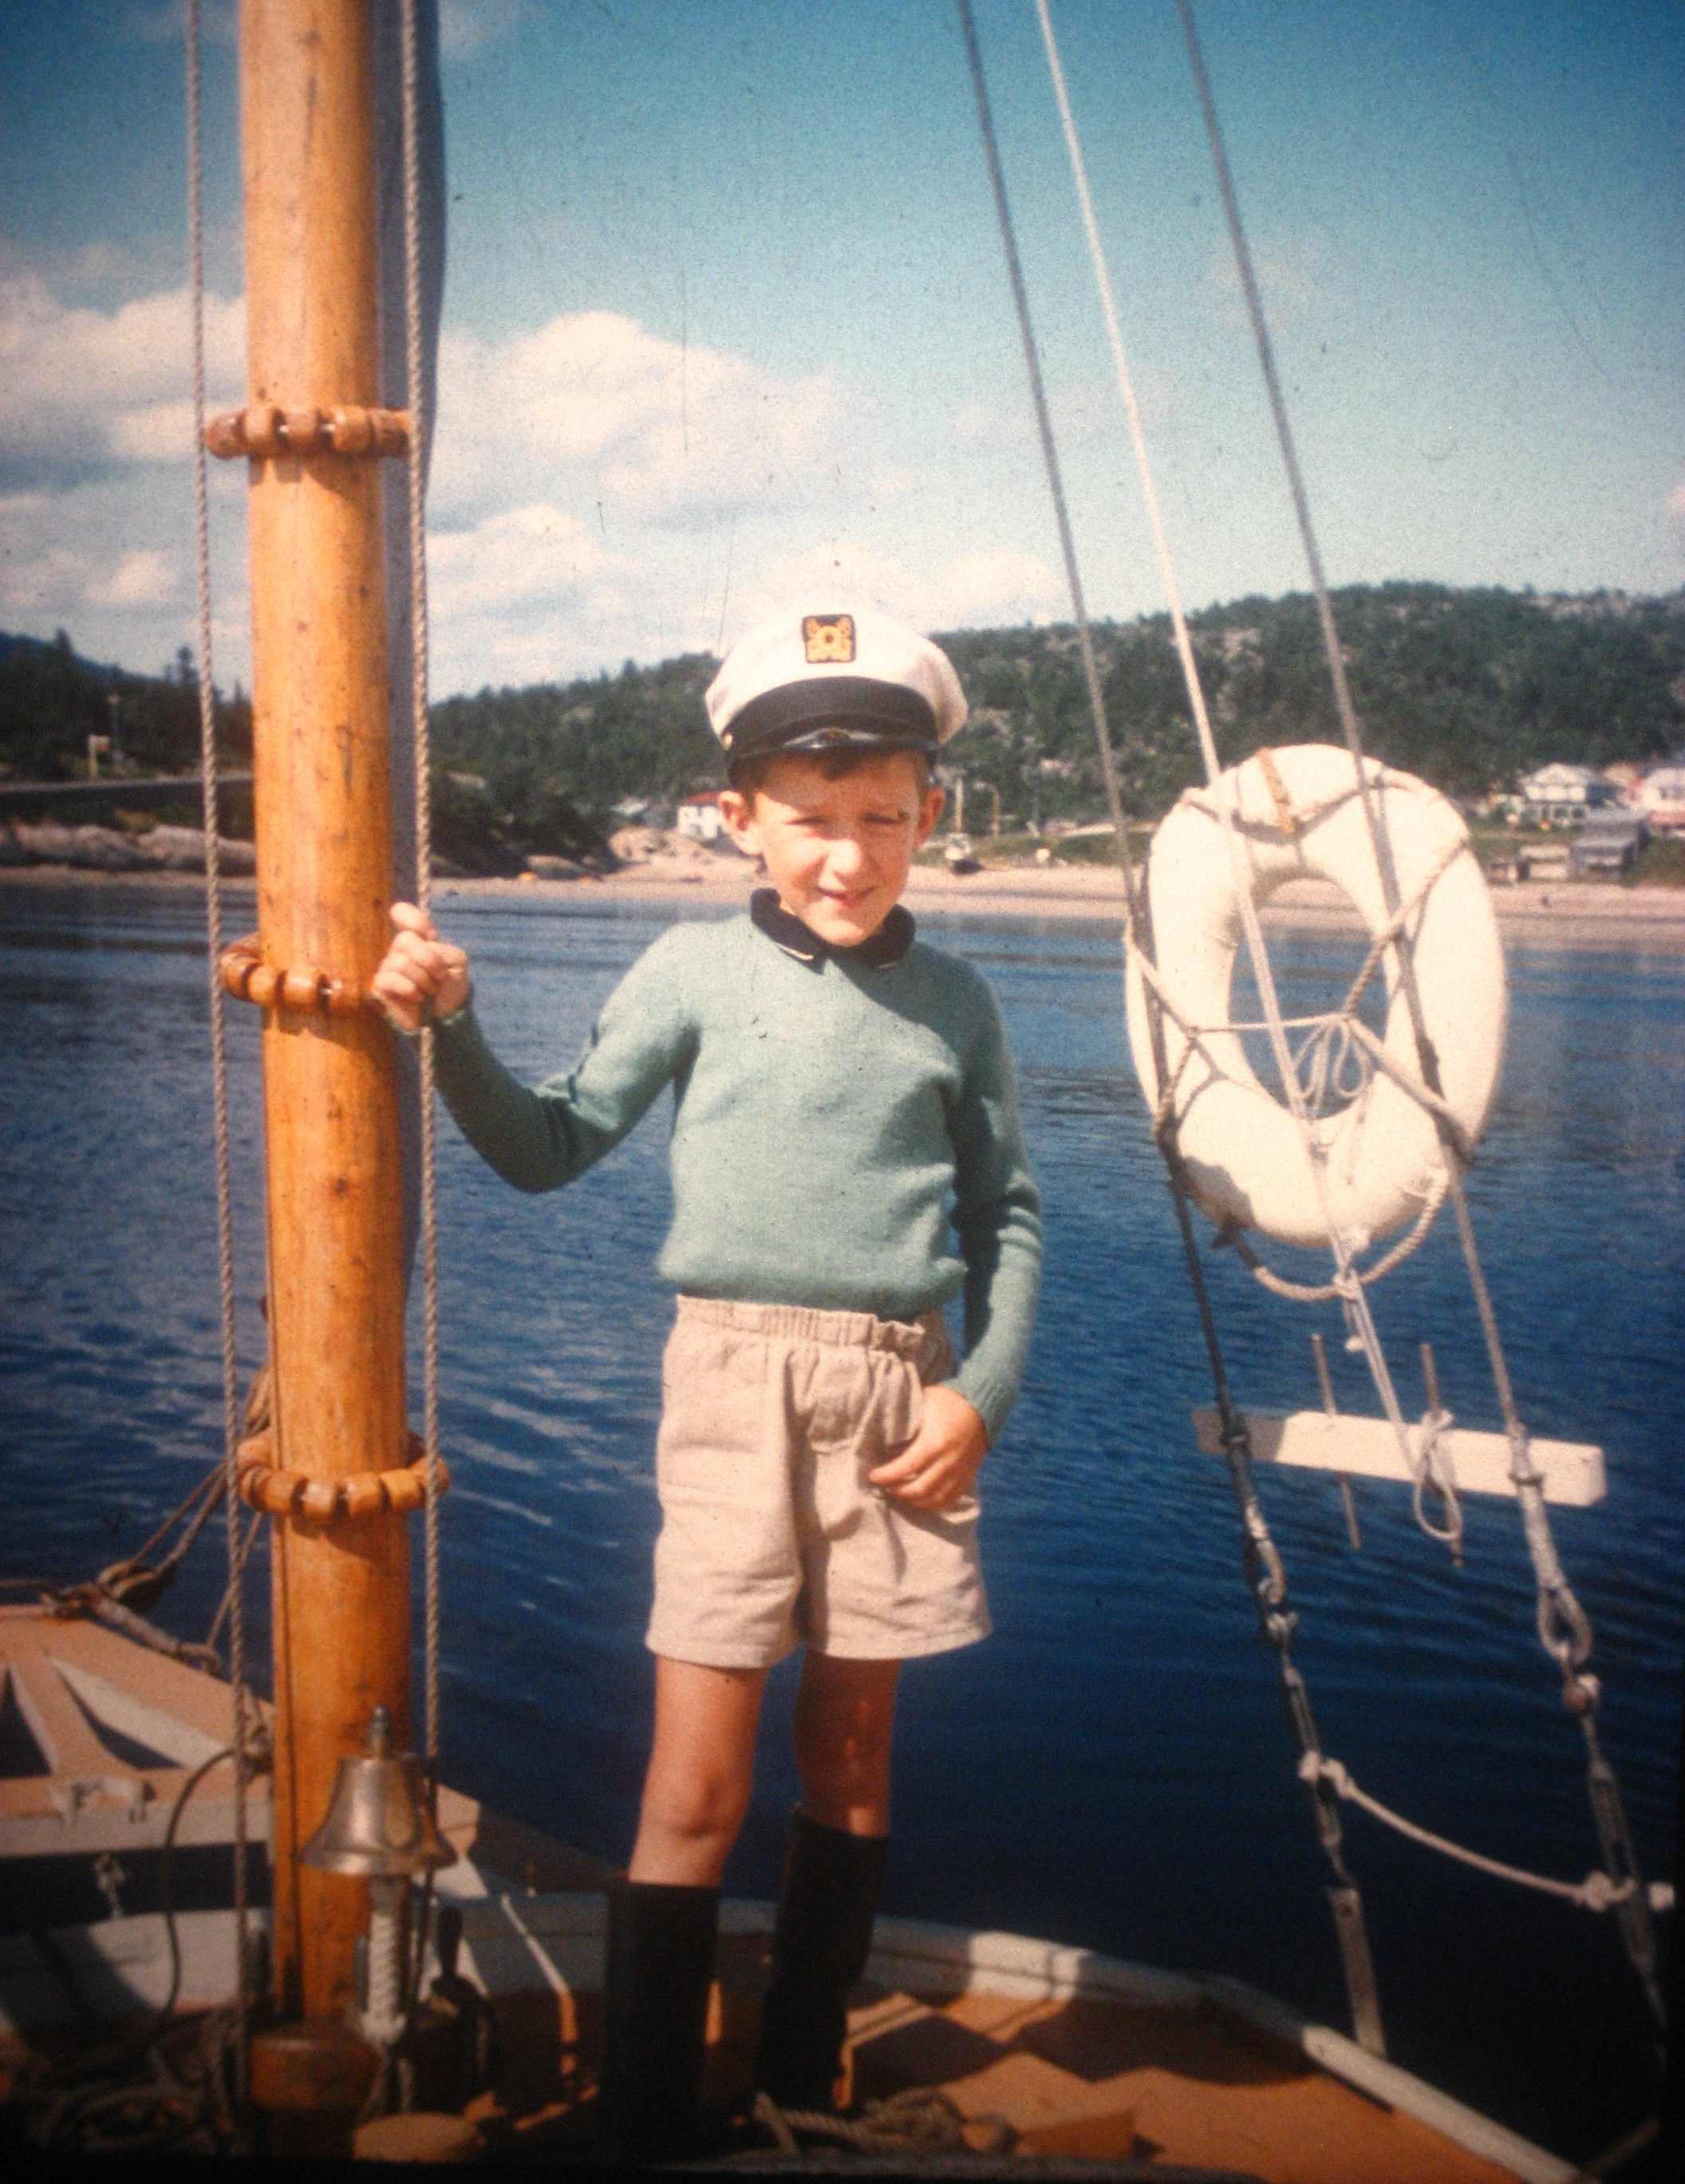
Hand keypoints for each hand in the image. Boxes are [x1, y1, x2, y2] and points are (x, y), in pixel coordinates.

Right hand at [371, 902, 470, 1033]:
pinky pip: (390, 979)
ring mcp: (388, 967)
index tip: (430, 936)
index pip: (401, 912)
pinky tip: (418, 997)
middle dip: (428, 960)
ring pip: (400, 962)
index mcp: (418, 939)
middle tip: (439, 976)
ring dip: (423, 979)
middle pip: (404, 940)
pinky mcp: (381, 986)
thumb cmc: (451, 985)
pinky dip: (410, 989)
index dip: (412, 919)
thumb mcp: (457, 962)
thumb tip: (422, 949)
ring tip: (430, 990)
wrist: (448, 1014)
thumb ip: (443, 949)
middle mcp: (400, 950)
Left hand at [867, 1384, 987, 1510]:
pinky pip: (951, 1499)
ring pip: (935, 1499)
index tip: (872, 1476)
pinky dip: (934, 1503)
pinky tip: (921, 1500)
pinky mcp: (969, 1475)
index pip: (906, 1467)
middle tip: (885, 1486)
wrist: (983, 1403)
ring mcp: (961, 1471)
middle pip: (919, 1489)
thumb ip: (906, 1417)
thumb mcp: (924, 1401)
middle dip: (898, 1491)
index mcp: (935, 1443)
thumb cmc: (948, 1400)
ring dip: (914, 1501)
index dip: (887, 1475)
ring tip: (900, 1493)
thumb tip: (881, 1426)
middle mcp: (948, 1461)